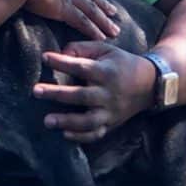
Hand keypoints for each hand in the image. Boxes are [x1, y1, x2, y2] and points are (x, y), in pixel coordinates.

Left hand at [32, 42, 155, 142]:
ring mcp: (110, 111)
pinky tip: (64, 134)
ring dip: (66, 121)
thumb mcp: (106, 49)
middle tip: (36, 91)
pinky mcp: (111, 124)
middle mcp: (107, 93)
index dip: (62, 62)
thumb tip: (61, 52)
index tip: (44, 57)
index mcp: (106, 72)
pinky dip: (80, 136)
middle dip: (57, 94)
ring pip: (87, 121)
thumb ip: (83, 48)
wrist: (149, 84)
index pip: (81, 66)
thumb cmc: (122, 63)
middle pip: (80, 95)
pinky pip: (95, 134)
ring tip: (47, 120)